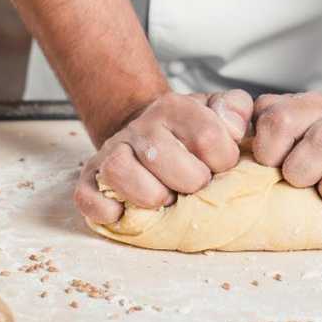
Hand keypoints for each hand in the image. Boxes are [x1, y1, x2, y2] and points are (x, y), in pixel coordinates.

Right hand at [76, 90, 252, 223]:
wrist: (149, 132)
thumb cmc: (189, 133)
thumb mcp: (217, 112)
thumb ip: (235, 109)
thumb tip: (234, 127)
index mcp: (175, 108)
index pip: (207, 136)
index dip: (223, 160)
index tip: (220, 166)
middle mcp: (140, 126)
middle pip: (160, 155)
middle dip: (188, 182)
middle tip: (193, 187)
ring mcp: (112, 151)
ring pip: (119, 170)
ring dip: (148, 195)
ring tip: (164, 199)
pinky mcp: (91, 176)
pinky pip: (86, 195)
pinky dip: (105, 211)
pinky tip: (124, 214)